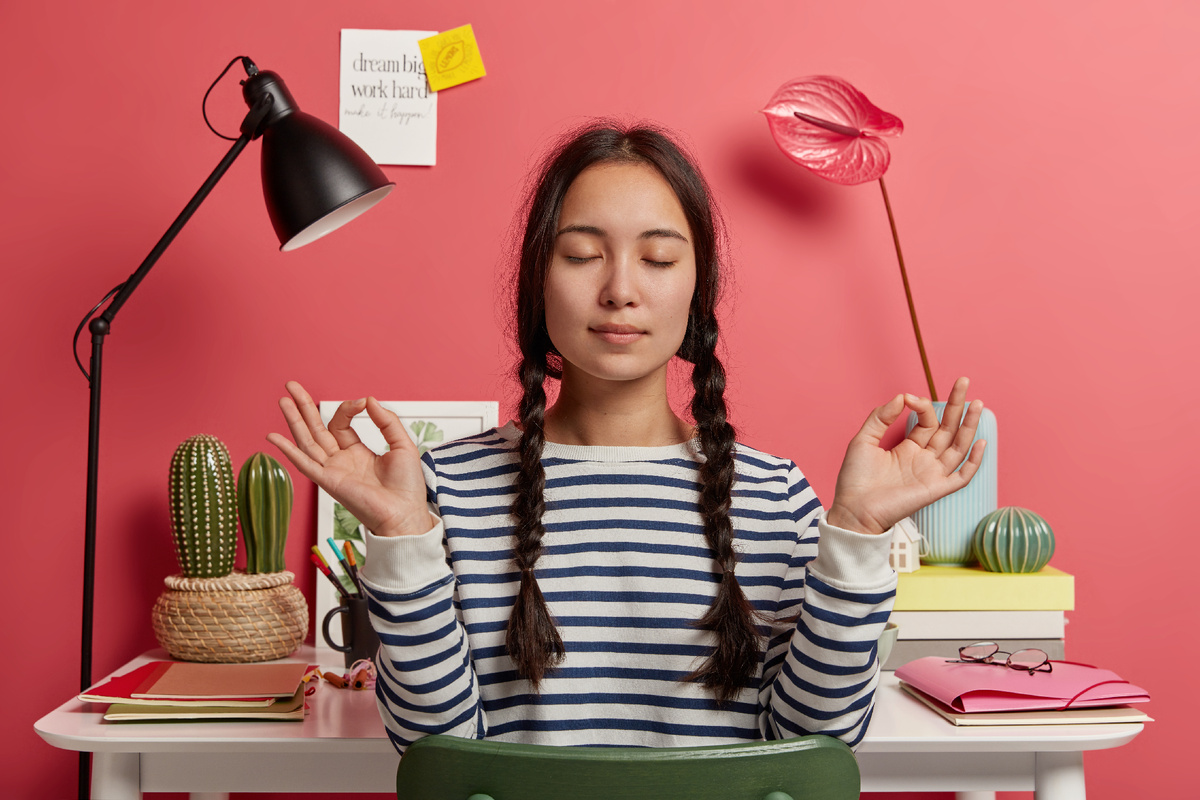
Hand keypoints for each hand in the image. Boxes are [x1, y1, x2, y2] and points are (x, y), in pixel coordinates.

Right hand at [266, 381, 433, 537]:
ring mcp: (333, 470)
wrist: (405, 513)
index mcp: (357, 452)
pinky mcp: (329, 481)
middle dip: (304, 407)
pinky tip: (273, 437)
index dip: (348, 408)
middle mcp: (341, 460)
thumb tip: (369, 399)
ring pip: (307, 441)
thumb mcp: (402, 444)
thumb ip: (386, 421)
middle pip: (316, 429)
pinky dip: (288, 451)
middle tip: (291, 385)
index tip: (362, 402)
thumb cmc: (407, 486)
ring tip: (283, 399)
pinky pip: (304, 464)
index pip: (341, 424)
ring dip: (294, 421)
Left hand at [826, 377, 985, 535]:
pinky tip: (981, 441)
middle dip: (957, 406)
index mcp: (908, 448)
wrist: (853, 510)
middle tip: (964, 381)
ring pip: (958, 446)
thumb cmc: (855, 480)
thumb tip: (902, 396)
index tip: (909, 397)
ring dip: (969, 426)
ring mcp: (932, 474)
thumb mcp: (863, 440)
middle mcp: (924, 459)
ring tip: (977, 403)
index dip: (922, 406)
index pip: (927, 422)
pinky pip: (962, 476)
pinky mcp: (936, 489)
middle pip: (948, 429)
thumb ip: (880, 417)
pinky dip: (974, 461)